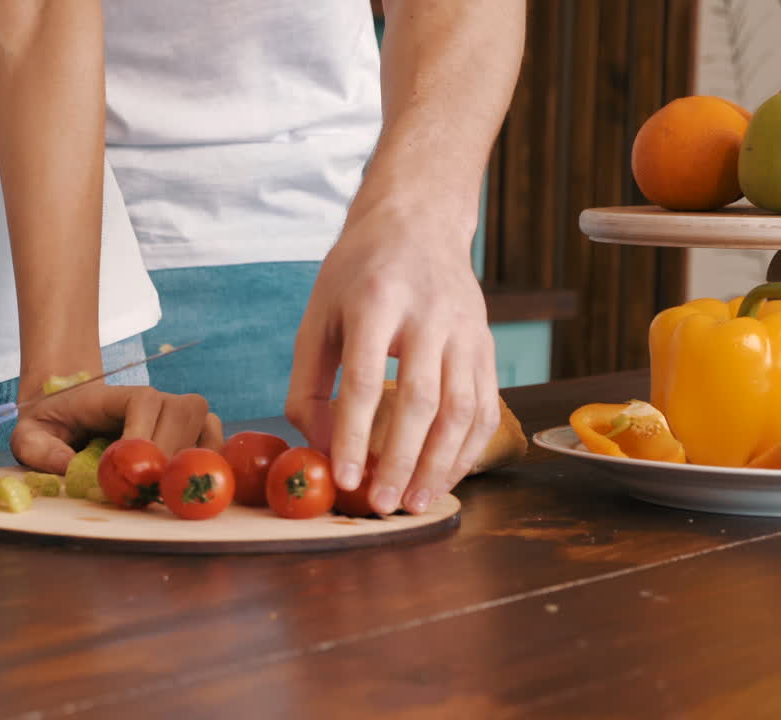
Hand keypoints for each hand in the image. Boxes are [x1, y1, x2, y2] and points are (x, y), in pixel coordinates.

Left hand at [10, 384, 222, 472]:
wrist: (71, 408)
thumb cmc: (52, 422)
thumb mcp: (29, 433)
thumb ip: (39, 448)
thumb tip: (70, 467)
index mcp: (115, 395)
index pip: (143, 402)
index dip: (144, 434)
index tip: (133, 466)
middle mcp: (155, 399)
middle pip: (182, 415)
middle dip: (168, 455)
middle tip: (149, 489)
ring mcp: (177, 413)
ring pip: (204, 427)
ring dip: (192, 461)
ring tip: (167, 489)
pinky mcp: (192, 431)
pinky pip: (215, 442)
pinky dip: (209, 463)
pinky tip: (187, 486)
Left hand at [286, 197, 499, 515]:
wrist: (417, 222)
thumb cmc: (357, 273)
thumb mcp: (317, 315)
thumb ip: (309, 383)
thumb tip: (322, 448)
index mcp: (376, 300)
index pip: (366, 380)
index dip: (356, 436)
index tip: (347, 478)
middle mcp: (428, 314)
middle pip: (421, 400)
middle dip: (402, 461)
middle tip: (382, 504)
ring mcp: (466, 329)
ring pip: (462, 408)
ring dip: (441, 464)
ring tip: (416, 502)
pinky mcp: (487, 344)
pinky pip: (485, 406)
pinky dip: (468, 449)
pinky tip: (446, 476)